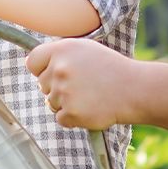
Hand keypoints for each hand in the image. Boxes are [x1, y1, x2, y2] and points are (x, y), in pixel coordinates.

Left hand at [26, 38, 140, 128]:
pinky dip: (73, 118)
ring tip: (90, 96)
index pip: (32, 62)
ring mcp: (64, 92)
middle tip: (82, 86)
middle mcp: (60, 69)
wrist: (134, 90)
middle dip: (57, 88)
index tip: (51, 74)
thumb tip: (37, 66)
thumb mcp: (86, 50)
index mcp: (62, 49)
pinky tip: (90, 109)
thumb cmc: (112, 70)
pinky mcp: (71, 112)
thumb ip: (61, 56)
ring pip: (51, 103)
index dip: (40, 70)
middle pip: (42, 85)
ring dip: (67, 103)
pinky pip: (61, 119)